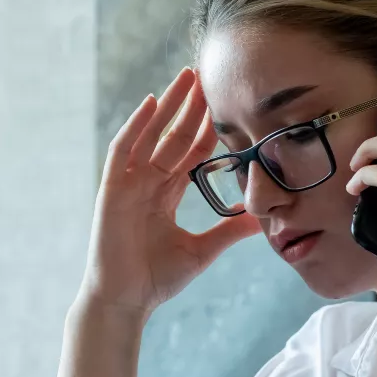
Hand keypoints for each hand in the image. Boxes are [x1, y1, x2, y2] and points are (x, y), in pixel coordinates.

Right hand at [80, 67, 259, 315]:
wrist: (126, 301)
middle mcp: (147, 183)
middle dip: (190, 106)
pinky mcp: (111, 190)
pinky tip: (152, 103)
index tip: (226, 103)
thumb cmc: (155, 279)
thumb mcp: (203, 251)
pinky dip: (136, 126)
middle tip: (208, 75)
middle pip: (172, 136)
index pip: (190, 152)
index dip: (207, 127)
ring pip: (150, 134)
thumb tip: (265, 221)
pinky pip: (123, 150)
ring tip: (186, 77)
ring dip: (167, 105)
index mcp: (165, 195)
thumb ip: (229, 231)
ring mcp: (128, 184)